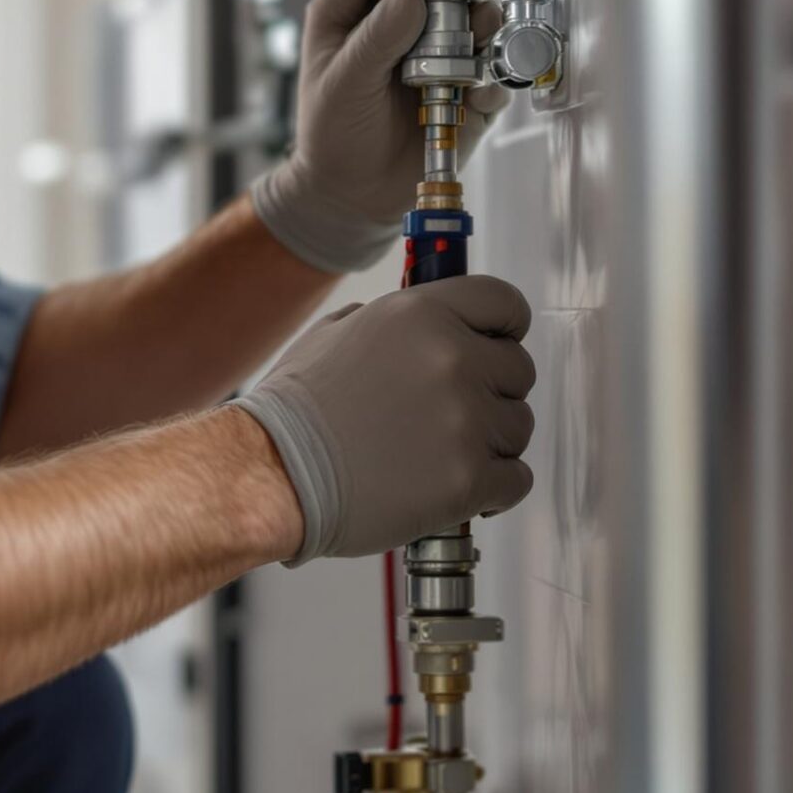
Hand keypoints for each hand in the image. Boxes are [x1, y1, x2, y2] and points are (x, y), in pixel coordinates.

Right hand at [232, 274, 536, 562]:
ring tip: (442, 455)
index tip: (495, 349)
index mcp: (422, 314)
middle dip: (493, 393)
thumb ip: (391, 321)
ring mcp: (465, 421)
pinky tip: (459, 488)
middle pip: (519, 370)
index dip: (505, 329)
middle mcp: (452, 359)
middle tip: (451, 416)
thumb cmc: (296, 411)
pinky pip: (516, 480)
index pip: (506, 304)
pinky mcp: (468, 480)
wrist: (274, 475)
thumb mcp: (336, 333)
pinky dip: (495, 489)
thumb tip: (421, 325)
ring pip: (518, 428)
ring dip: (490, 443)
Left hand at [251, 0, 508, 272]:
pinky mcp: (465, 83)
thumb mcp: (342, 83)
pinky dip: (492, 75)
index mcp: (355, 2)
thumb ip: (376, 37)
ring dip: (482, 24)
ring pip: (480, 6)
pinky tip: (471, 97)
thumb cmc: (332, 137)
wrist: (353, 197)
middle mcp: (399, 15)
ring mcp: (437, 47)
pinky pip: (496, 64)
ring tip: (467, 54)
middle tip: (452, 21)